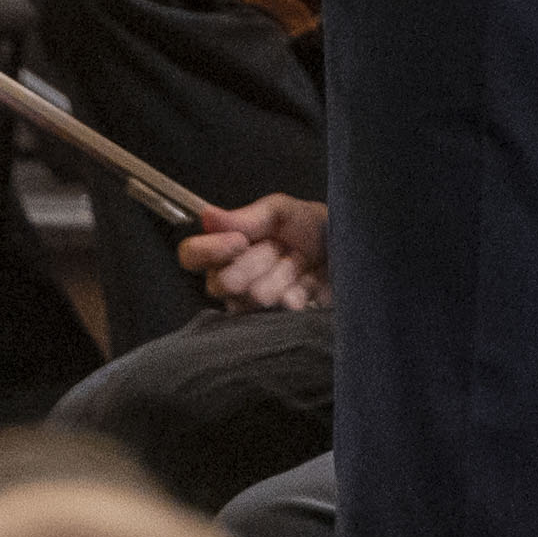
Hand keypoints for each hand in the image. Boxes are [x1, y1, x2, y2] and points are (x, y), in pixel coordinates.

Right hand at [178, 191, 329, 309]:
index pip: (191, 255)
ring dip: (283, 275)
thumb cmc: (310, 229)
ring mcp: (250, 305)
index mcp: (225, 248)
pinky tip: (308, 283)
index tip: (240, 241)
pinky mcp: (273, 324)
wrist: (346, 252)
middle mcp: (230, 279)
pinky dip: (299, 292)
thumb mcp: (281, 211)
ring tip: (299, 264)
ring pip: (254, 297)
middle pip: (222, 282)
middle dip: (258, 262)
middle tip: (280, 249)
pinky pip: (279, 312)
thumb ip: (246, 216)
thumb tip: (206, 215)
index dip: (211, 250)